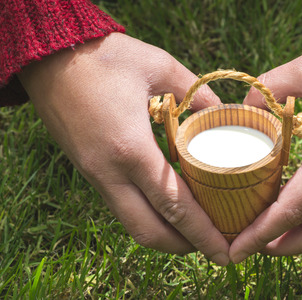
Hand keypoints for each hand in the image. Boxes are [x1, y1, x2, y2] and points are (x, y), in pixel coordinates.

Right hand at [18, 33, 229, 265]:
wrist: (49, 59)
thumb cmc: (105, 59)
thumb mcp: (159, 66)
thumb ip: (196, 93)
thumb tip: (222, 113)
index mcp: (131, 148)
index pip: (174, 204)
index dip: (202, 233)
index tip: (225, 253)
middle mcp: (110, 172)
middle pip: (150, 231)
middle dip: (185, 246)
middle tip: (214, 246)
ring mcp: (96, 176)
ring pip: (133, 224)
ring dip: (166, 235)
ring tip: (196, 230)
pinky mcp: (90, 171)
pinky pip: (122, 207)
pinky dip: (149, 216)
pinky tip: (169, 206)